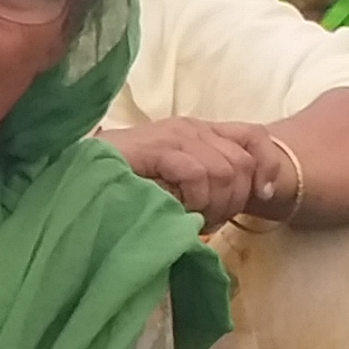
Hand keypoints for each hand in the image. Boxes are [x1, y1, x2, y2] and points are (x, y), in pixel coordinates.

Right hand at [101, 117, 284, 221]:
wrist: (81, 172)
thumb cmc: (124, 181)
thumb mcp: (175, 180)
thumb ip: (203, 181)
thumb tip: (235, 204)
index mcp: (200, 131)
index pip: (255, 136)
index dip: (267, 166)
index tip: (264, 196)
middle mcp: (192, 127)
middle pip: (243, 162)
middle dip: (234, 200)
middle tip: (209, 221)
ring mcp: (175, 135)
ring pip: (224, 172)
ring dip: (213, 205)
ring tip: (190, 218)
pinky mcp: (158, 147)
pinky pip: (197, 174)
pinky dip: (194, 199)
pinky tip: (177, 209)